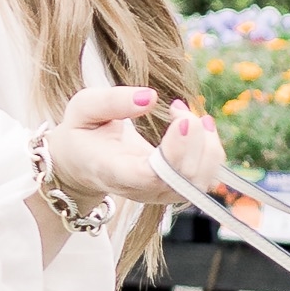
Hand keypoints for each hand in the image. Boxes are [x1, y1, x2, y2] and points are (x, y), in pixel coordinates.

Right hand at [39, 91, 226, 219]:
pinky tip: (195, 124)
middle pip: (184, 181)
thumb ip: (112, 101)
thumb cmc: (81, 135)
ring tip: (183, 113)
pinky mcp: (174, 189)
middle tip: (178, 108)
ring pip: (200, 182)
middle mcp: (140, 189)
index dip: (174, 152)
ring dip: (206, 143)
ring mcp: (159, 193)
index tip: (183, 119)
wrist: (80, 166)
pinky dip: (209, 147)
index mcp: (113, 171)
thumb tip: (150, 97)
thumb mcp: (82, 108)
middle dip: (196, 141)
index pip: (149, 176)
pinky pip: (204, 175)